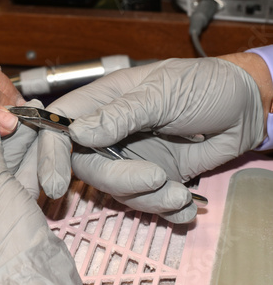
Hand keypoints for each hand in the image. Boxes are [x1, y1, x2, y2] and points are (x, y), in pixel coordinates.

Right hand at [38, 56, 265, 222]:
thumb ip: (120, 114)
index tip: (54, 182)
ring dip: (148, 198)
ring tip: (179, 191)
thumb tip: (77, 133)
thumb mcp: (162, 92)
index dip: (50, 155)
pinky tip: (186, 206)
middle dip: (117, 180)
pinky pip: (146, 202)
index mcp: (102, 102)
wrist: (245, 106)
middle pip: (87, 166)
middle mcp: (109, 133)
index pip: (60, 128)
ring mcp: (130, 157)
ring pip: (116, 190)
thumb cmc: (203, 84)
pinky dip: (165, 211)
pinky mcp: (154, 177)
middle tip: (154, 179)